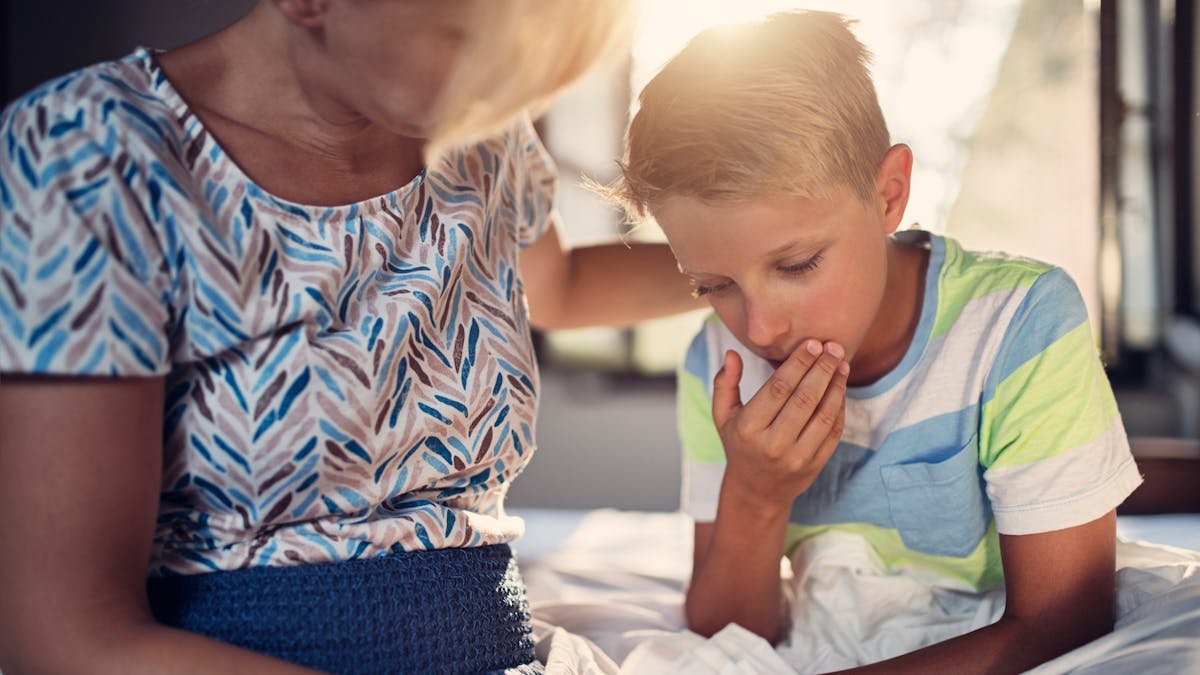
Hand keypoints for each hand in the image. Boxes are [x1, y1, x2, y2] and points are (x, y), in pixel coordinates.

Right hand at [712, 340, 848, 511]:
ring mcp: (797, 457)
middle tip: (834, 346)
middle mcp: (773, 444)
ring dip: (836, 385)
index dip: (798, 363)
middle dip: (822, 369)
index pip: (778, 389)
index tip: (813, 343)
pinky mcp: (815, 465)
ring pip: (823, 414)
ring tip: (842, 363)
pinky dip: (840, 406)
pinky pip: (833, 431)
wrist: (756, 491)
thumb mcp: (723, 416)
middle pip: (804, 399)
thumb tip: (733, 354)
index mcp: (748, 428)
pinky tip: (840, 387)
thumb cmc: (739, 444)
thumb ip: (724, 383)